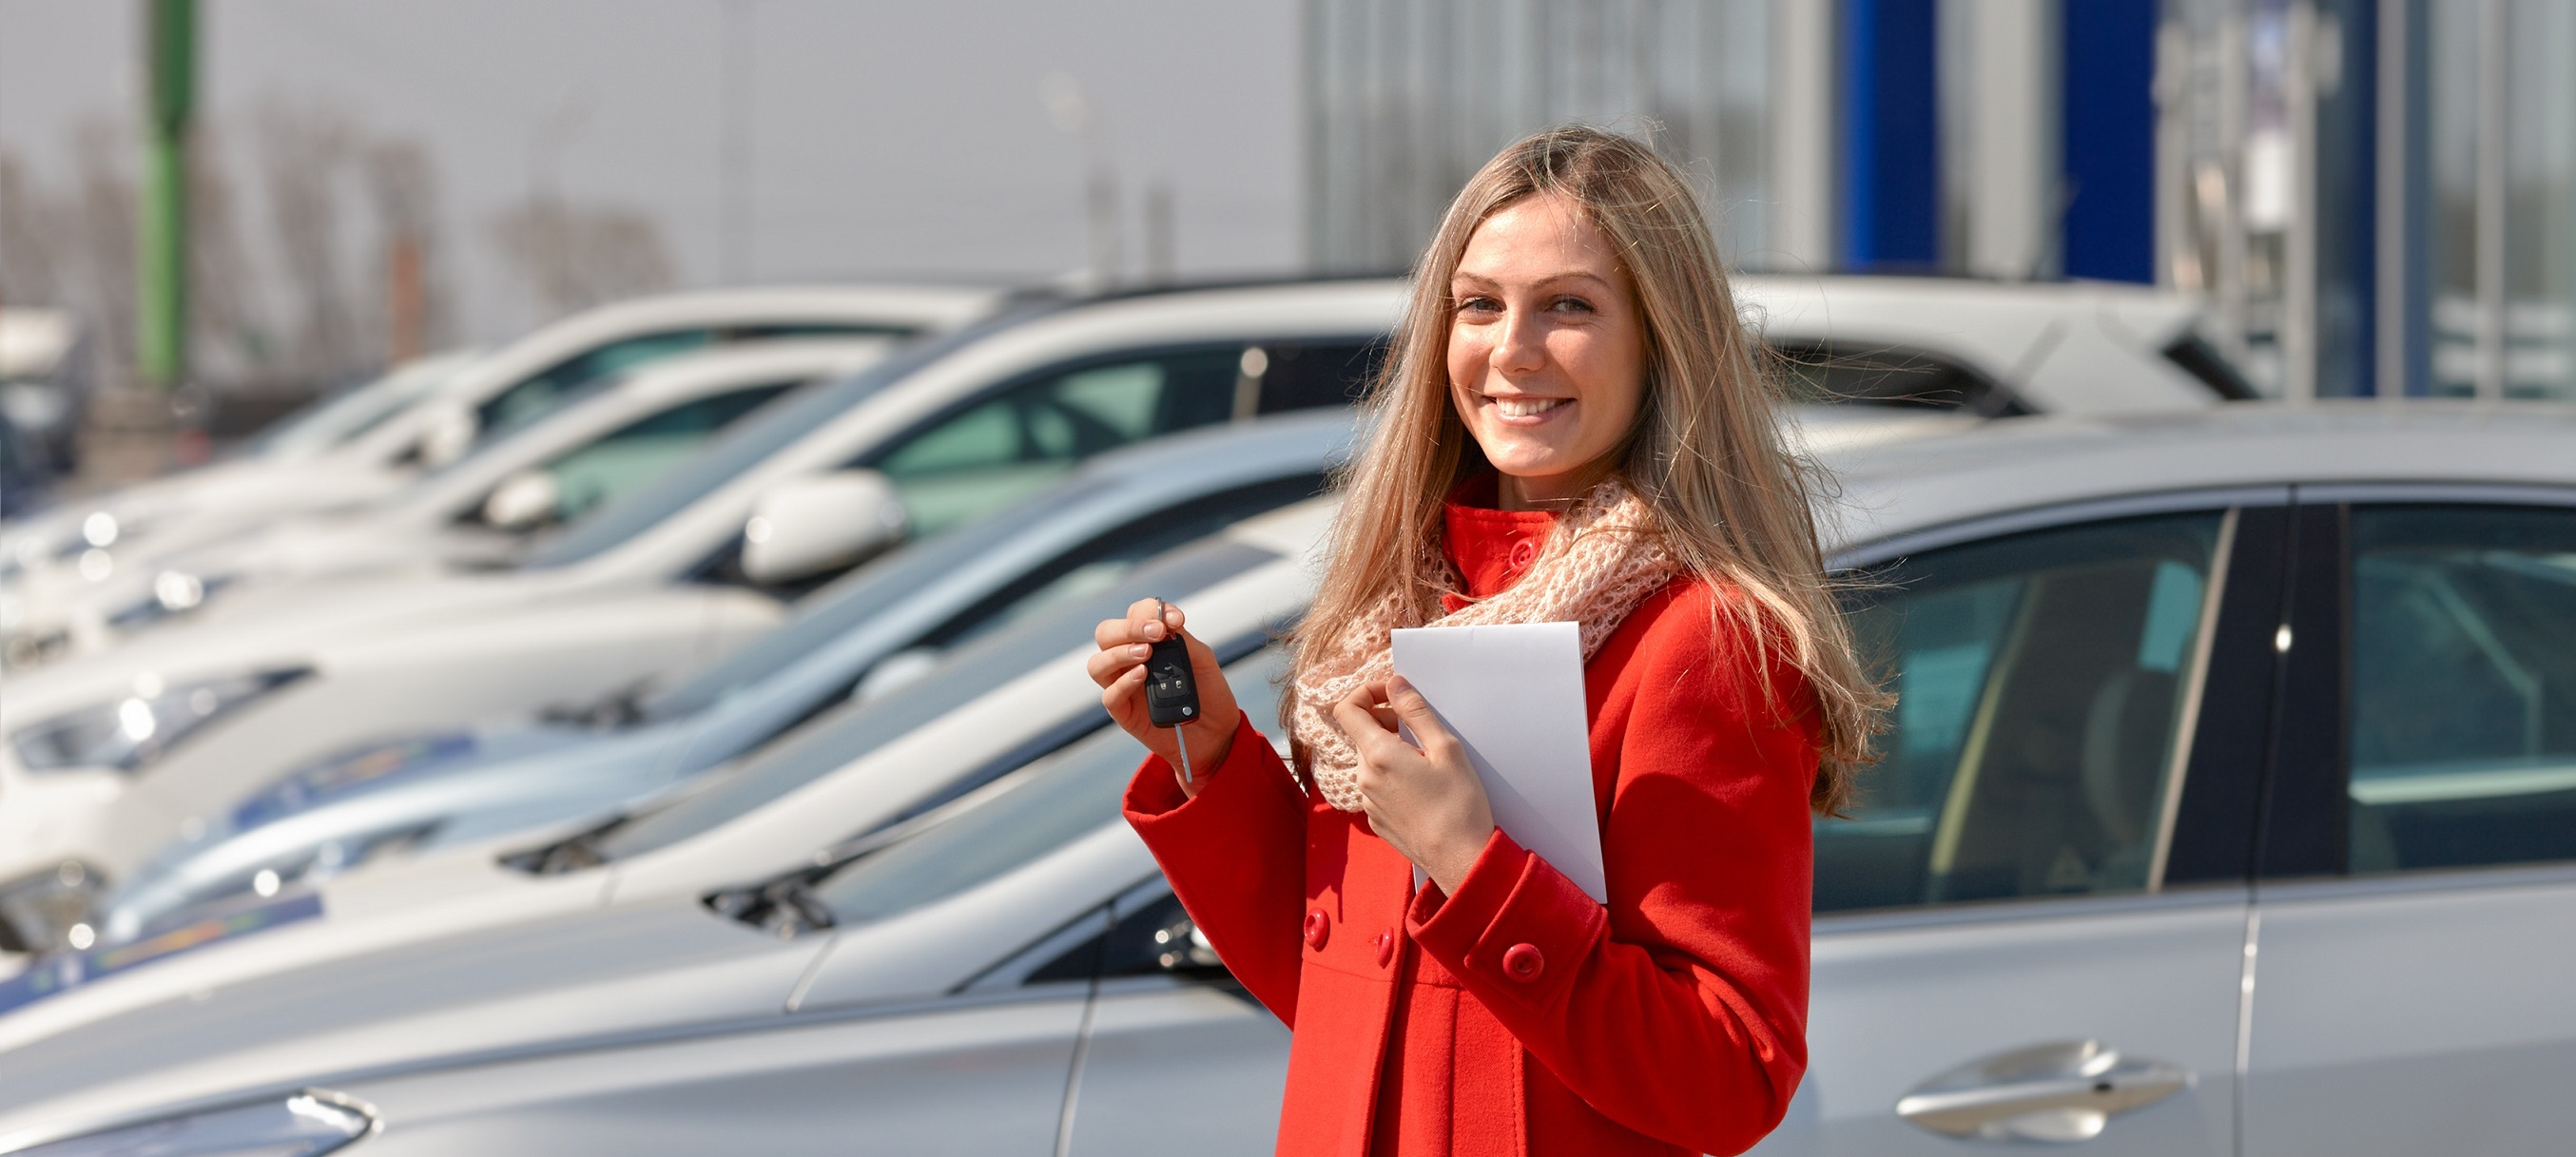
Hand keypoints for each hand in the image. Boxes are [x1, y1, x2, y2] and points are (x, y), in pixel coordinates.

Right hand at [1088, 598, 1241, 795]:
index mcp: (1147, 640)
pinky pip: (1110, 695)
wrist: (1216, 732)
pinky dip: (1124, 682)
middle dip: (1129, 627)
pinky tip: (1143, 675)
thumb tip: (1165, 622)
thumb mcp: (1202, 660)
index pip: (1134, 614)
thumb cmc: (1207, 692)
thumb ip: (1182, 639)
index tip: (1176, 619)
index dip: (1150, 610)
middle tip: (1156, 633)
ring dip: (1120, 652)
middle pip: (1106, 634)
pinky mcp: (1123, 712)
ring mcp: (1123, 686)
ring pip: (1097, 663)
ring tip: (1146, 653)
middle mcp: (1129, 659)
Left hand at [1330, 676, 1495, 894]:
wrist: (1460, 860)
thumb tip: (1394, 683)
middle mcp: (1364, 778)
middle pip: (1361, 734)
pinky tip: (1422, 787)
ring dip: (1390, 750)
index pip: (1347, 709)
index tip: (1393, 694)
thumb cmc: (1459, 804)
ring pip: (1370, 761)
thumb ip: (1415, 711)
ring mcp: (1367, 802)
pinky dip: (1392, 775)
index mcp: (1377, 755)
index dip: (1366, 692)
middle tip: (1419, 729)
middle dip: (1385, 721)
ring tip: (1426, 761)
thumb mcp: (1445, 748)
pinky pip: (1376, 786)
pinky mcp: (1376, 820)